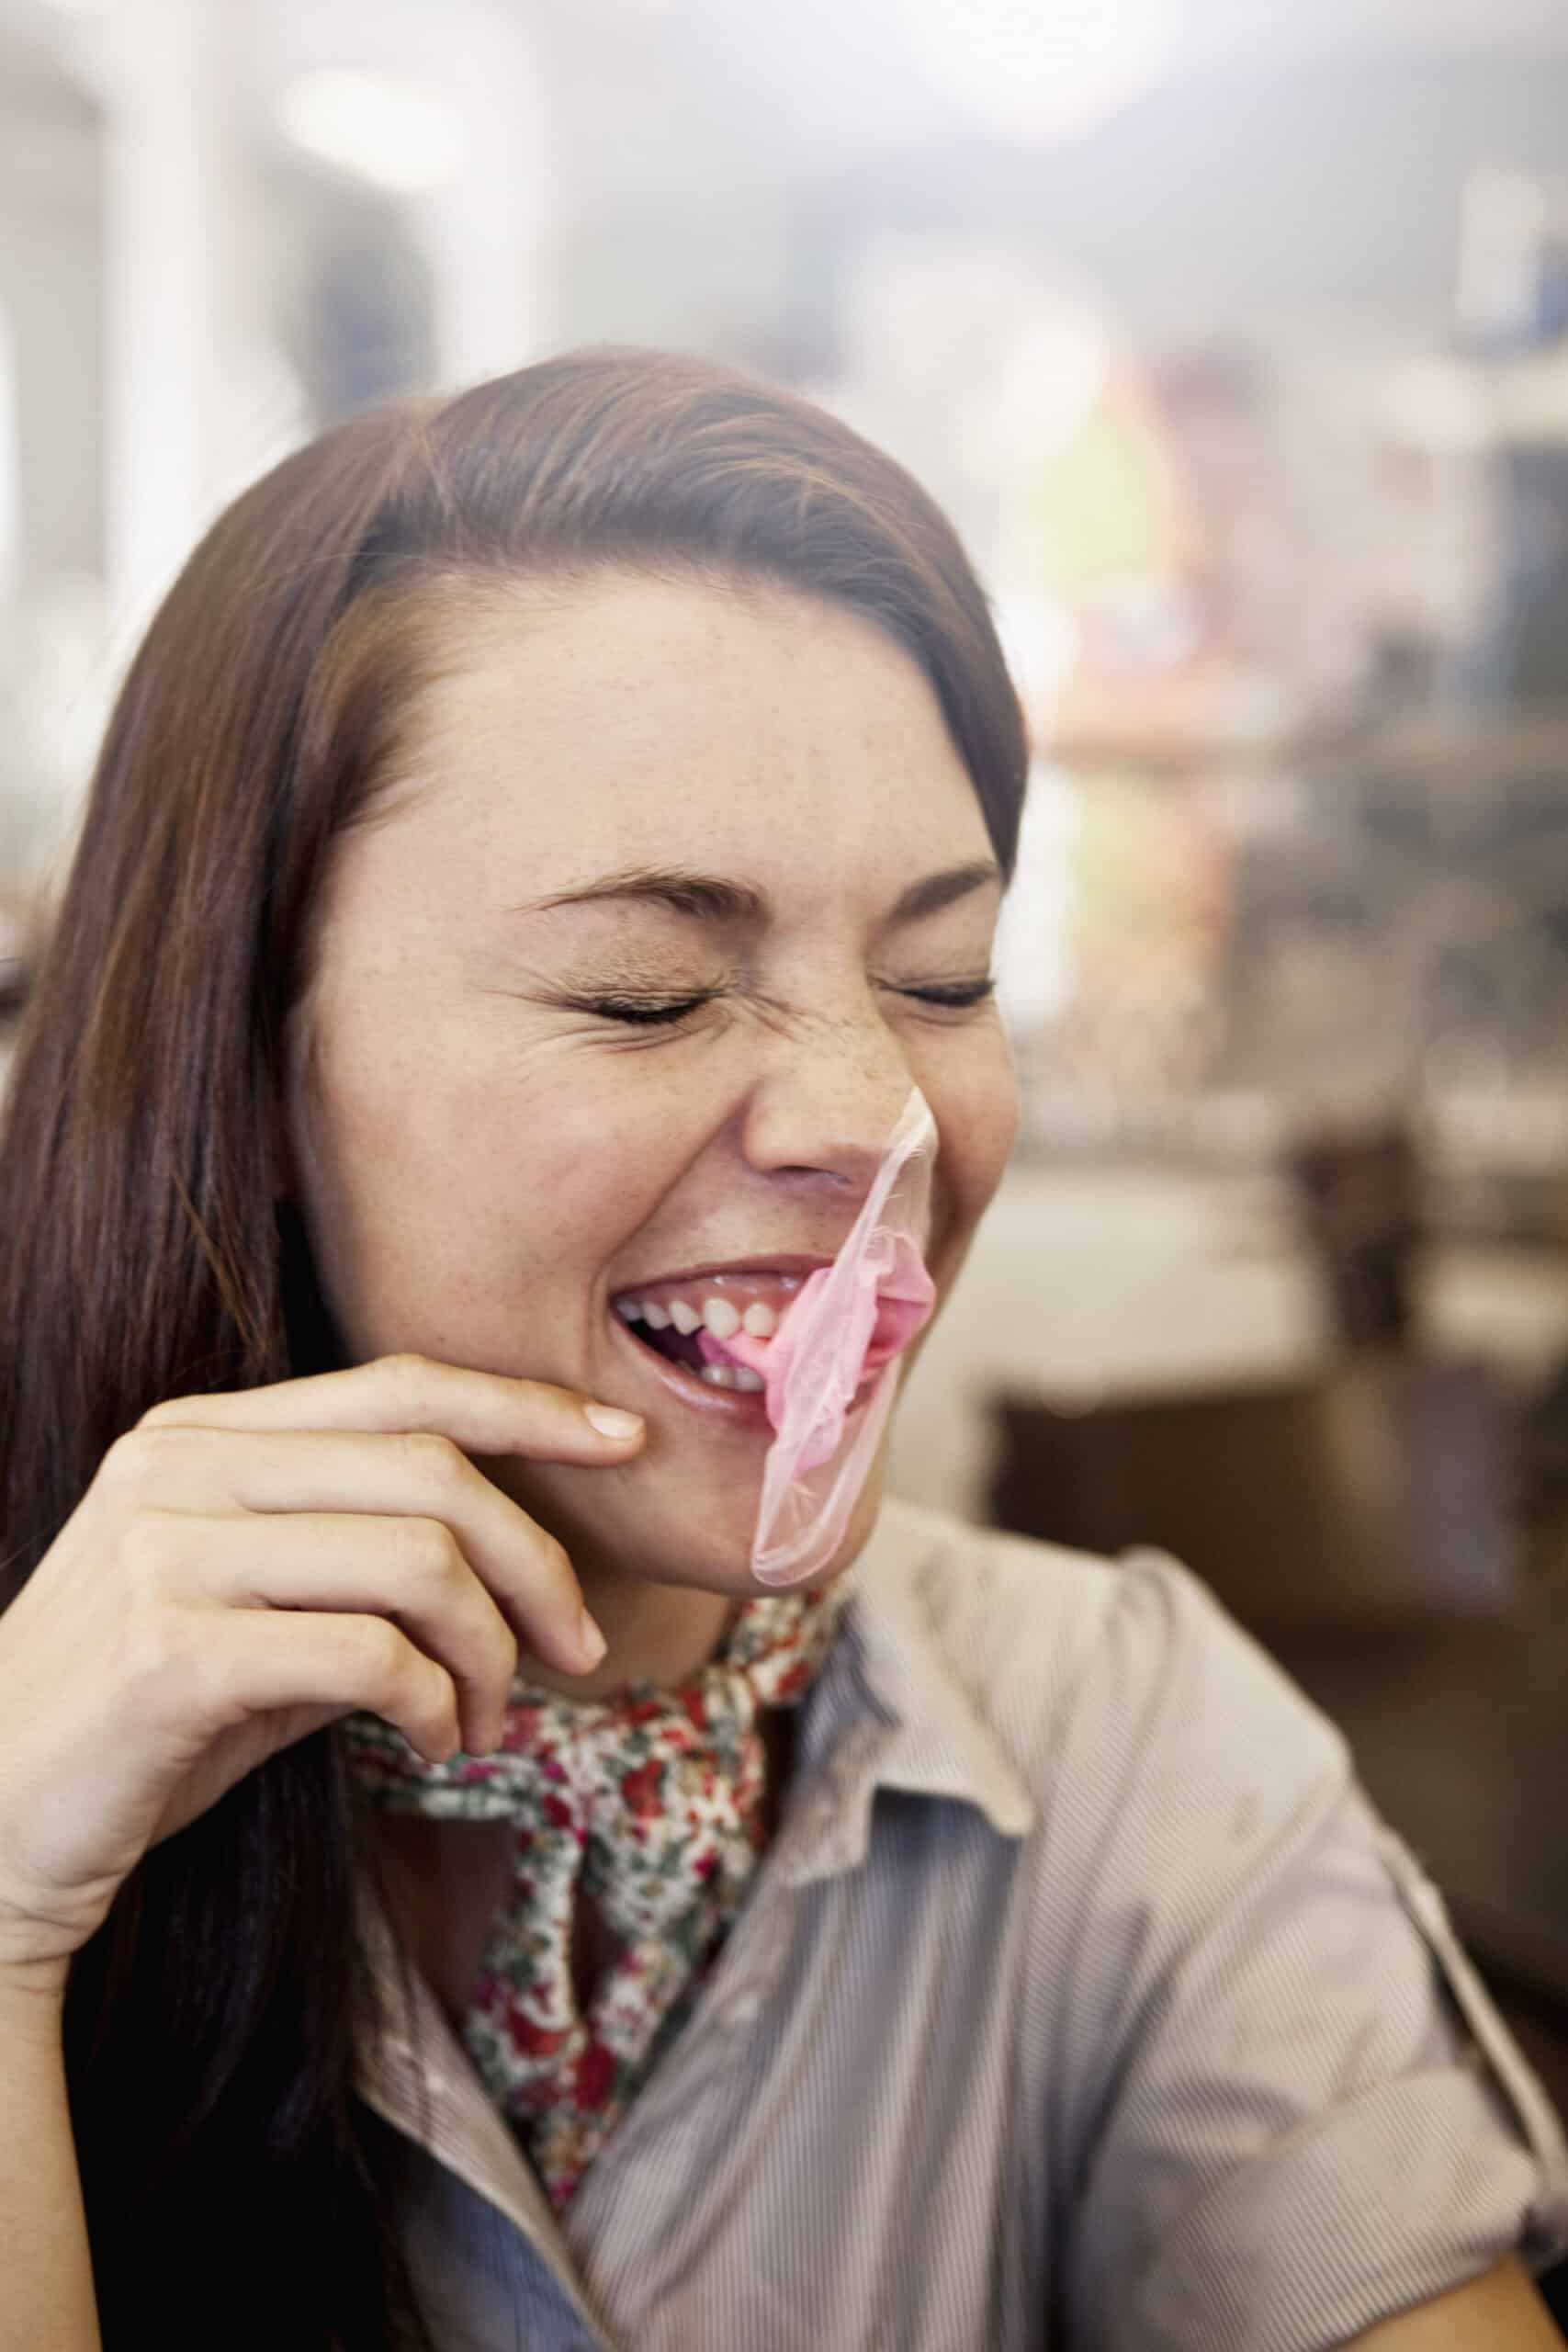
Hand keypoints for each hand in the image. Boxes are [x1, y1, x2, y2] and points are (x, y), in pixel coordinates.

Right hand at [0, 1353, 643, 1982]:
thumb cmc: (143, 1728)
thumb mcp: (256, 1615)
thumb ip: (359, 1558)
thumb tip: (523, 1558)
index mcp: (199, 1436)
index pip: (400, 1387)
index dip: (526, 1405)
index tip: (621, 1441)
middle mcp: (178, 1468)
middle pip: (431, 1470)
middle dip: (538, 1562)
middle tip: (576, 1652)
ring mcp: (165, 1550)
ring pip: (418, 1559)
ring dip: (490, 1652)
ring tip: (487, 1722)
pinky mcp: (170, 1649)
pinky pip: (372, 1653)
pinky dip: (437, 1704)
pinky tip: (434, 1745)